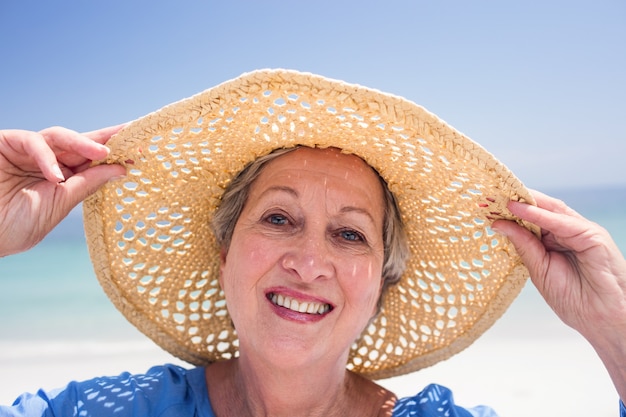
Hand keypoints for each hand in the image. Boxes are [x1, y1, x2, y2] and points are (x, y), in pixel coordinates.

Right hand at [0, 125, 126, 256]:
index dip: (116, 156)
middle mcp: (48, 162)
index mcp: (62, 179)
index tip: (142, 153)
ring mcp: (28, 152)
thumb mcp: (57, 206)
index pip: (93, 162)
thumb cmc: (11, 228)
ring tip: (104, 152)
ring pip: (61, 137)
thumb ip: (85, 185)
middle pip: (82, 144)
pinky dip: (46, 157)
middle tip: (134, 133)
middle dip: (108, 138)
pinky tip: (56, 175)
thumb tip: (121, 170)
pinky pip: (32, 142)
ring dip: (84, 143)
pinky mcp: (6, 143)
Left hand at [492, 190, 625, 399]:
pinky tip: (521, 209)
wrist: (600, 319)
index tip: (484, 204)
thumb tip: (498, 224)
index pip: (530, 218)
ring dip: (524, 203)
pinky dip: (540, 214)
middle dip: (514, 202)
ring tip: (500, 198)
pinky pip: (562, 222)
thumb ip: (523, 244)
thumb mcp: (538, 268)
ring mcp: (581, 232)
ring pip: (550, 210)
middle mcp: (567, 232)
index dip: (508, 211)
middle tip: (488, 196)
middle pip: (539, 209)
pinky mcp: (592, 236)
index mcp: (554, 240)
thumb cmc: (574, 299)